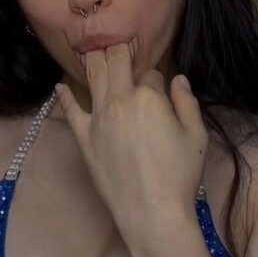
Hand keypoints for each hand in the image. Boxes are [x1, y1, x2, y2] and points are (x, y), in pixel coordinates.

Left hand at [55, 43, 208, 248]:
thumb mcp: (196, 136)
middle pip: (116, 63)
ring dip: (93, 60)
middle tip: (117, 44)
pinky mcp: (84, 138)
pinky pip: (71, 111)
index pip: (151, 74)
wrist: (152, 212)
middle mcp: (120, 100)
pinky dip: (65, 96)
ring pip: (93, 77)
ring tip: (92, 50)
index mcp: (149, 97)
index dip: (156, 79)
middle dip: (118, 50)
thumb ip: (187, 102)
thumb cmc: (180, 175)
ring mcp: (98, 119)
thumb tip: (178, 80)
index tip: (159, 89)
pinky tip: (60, 86)